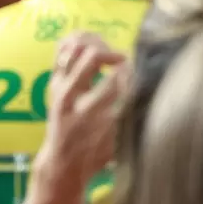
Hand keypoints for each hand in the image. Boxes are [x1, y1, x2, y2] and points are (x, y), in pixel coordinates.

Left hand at [34, 33, 128, 191]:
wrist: (61, 163)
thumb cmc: (96, 155)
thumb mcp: (116, 142)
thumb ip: (129, 116)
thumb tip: (148, 89)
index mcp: (85, 115)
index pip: (113, 80)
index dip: (130, 72)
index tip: (137, 74)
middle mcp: (67, 97)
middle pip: (91, 57)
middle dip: (113, 54)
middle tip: (122, 62)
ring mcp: (58, 86)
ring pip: (76, 47)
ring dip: (96, 45)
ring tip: (108, 53)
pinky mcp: (54, 80)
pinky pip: (63, 47)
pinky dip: (79, 41)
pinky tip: (93, 46)